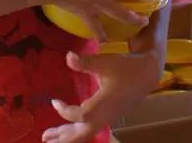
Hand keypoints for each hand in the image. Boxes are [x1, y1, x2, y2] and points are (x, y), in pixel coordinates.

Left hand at [42, 50, 160, 142]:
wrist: (147, 73)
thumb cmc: (126, 66)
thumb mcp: (106, 62)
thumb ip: (86, 62)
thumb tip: (68, 56)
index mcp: (103, 105)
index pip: (80, 116)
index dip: (65, 111)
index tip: (54, 100)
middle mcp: (105, 115)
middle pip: (81, 134)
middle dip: (63, 138)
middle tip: (44, 138)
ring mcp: (107, 118)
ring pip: (85, 133)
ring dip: (67, 135)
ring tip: (49, 137)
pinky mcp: (108, 116)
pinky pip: (89, 128)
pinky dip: (76, 130)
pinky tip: (67, 127)